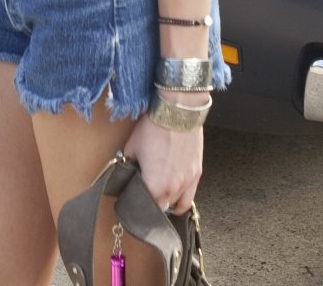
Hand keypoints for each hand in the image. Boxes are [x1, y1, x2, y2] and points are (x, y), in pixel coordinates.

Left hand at [122, 99, 205, 214]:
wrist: (178, 112)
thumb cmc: (154, 128)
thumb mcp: (132, 148)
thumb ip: (127, 167)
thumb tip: (124, 175)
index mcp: (155, 186)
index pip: (144, 209)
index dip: (136, 206)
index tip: (131, 202)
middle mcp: (173, 189)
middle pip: (161, 210)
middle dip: (152, 205)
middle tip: (145, 196)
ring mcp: (188, 182)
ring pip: (177, 205)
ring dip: (167, 202)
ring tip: (160, 196)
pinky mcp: (197, 173)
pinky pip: (189, 196)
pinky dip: (181, 198)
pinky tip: (175, 194)